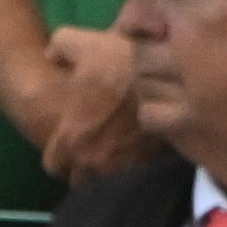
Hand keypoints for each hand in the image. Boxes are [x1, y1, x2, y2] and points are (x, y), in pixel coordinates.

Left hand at [38, 25, 150, 181]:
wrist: (174, 73)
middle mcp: (97, 160)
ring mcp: (127, 166)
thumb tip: (51, 56)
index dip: (57, 154)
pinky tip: (136, 146)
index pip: (54, 166)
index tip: (65, 142)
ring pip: (109, 181)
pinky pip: (137, 173)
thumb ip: (58, 49)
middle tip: (89, 149)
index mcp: (73, 138)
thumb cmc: (120, 61)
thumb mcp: (81, 44)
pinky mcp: (154, 163)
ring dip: (108, 170)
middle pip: (81, 180)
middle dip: (82, 168)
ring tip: (113, 151)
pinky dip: (135, 164)